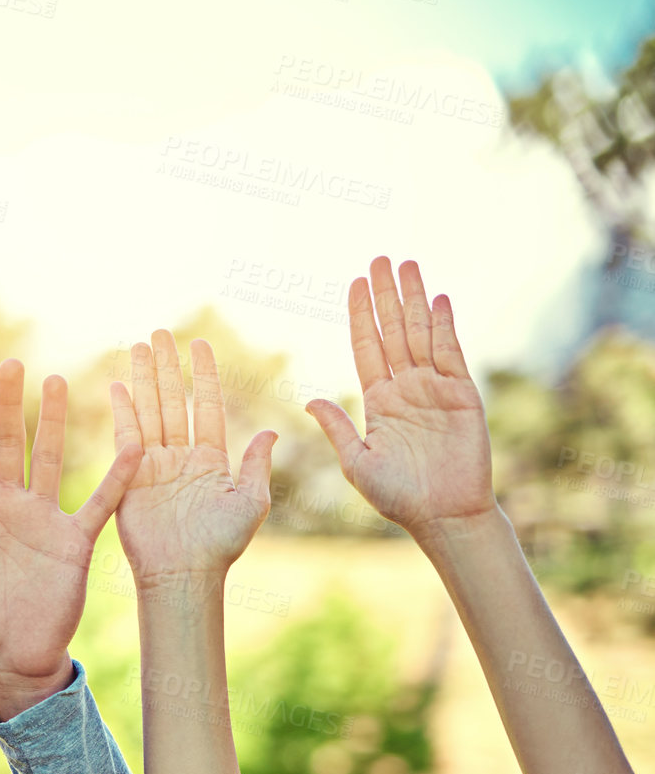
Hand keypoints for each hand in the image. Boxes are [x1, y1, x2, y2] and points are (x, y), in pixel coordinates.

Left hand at [0, 361, 141, 719]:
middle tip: (10, 362)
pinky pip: (99, 501)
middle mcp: (6, 508)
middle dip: (7, 404)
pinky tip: (132, 444)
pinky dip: (116, 475)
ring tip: (54, 380)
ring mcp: (41, 521)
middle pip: (6, 444)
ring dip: (52, 421)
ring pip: (48, 458)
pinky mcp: (73, 540)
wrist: (7, 661)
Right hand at [111, 332, 275, 583]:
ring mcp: (152, 465)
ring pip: (148, 411)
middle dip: (165, 367)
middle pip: (171, 401)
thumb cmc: (221, 545)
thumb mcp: (251, 502)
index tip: (198, 344)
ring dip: (143, 379)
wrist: (185, 574)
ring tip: (139, 346)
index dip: (201, 375)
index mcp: (209, 460)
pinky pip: (125, 437)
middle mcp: (179, 457)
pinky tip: (118, 386)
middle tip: (160, 333)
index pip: (203, 406)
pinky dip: (122, 411)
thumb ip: (254, 464)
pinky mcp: (130, 477)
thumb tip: (270, 433)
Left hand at [306, 256, 493, 538]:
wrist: (442, 515)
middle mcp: (406, 388)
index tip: (355, 284)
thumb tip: (310, 399)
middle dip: (387, 295)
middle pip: (394, 331)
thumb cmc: (397, 497)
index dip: (361, 315)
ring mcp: (435, 388)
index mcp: (378, 400)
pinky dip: (445, 327)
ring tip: (408, 265)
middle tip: (381, 259)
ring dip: (414, 300)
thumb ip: (337, 427)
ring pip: (422, 334)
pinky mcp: (463, 395)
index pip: (367, 346)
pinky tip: (438, 300)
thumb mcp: (356, 462)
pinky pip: (452, 354)